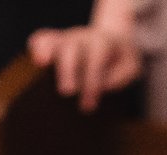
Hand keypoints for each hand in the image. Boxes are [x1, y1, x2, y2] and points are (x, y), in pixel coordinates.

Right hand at [27, 24, 141, 110]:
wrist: (114, 41)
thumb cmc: (121, 60)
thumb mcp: (131, 67)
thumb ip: (120, 76)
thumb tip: (103, 86)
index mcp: (102, 42)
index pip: (96, 59)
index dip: (91, 81)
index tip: (88, 105)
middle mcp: (82, 38)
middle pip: (72, 48)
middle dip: (68, 69)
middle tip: (67, 92)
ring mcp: (67, 38)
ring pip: (55, 40)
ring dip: (47, 50)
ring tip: (41, 63)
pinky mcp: (55, 42)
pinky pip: (43, 39)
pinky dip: (37, 46)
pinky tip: (36, 60)